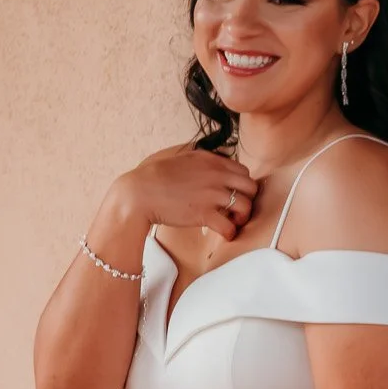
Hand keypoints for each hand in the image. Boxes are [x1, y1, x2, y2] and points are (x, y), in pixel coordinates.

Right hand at [109, 144, 259, 241]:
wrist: (137, 193)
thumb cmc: (151, 175)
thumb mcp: (178, 155)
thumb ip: (198, 155)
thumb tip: (209, 154)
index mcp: (210, 160)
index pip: (242, 170)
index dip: (241, 183)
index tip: (235, 192)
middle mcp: (216, 175)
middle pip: (250, 187)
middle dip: (248, 199)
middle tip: (238, 208)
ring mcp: (212, 195)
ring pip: (245, 206)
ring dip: (242, 216)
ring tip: (234, 222)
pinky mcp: (204, 214)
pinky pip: (229, 226)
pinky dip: (231, 232)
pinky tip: (226, 234)